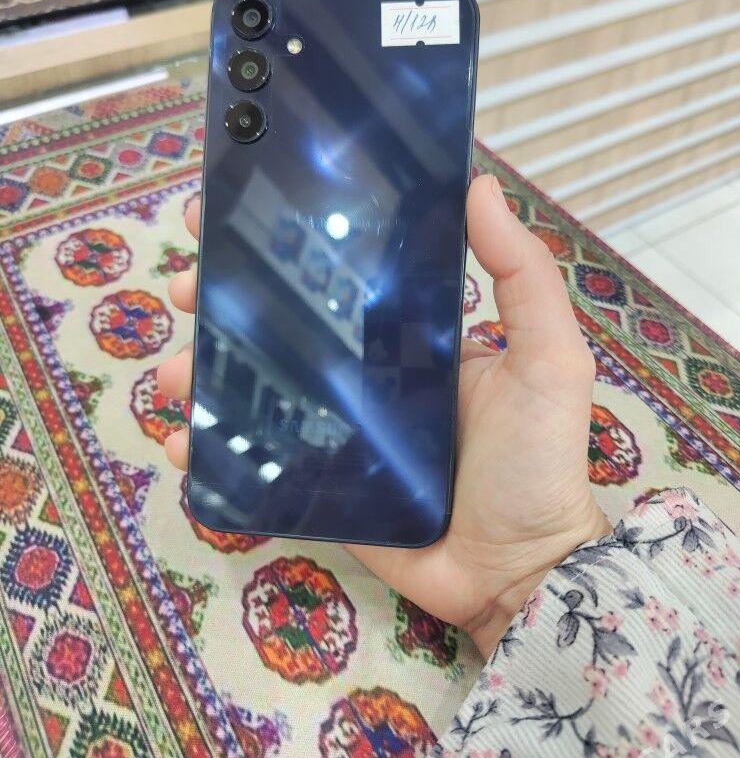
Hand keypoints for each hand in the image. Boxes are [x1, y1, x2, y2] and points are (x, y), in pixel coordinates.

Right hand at [159, 174, 608, 657]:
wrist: (516, 571)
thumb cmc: (535, 459)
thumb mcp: (548, 358)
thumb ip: (523, 276)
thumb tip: (478, 186)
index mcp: (409, 333)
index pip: (340, 273)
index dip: (288, 242)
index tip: (236, 216)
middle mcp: (366, 372)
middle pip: (282, 323)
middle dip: (224, 299)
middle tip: (187, 287)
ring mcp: (337, 429)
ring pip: (256, 386)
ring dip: (203, 372)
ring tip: (172, 374)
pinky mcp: (317, 483)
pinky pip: (255, 457)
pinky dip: (212, 449)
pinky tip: (183, 443)